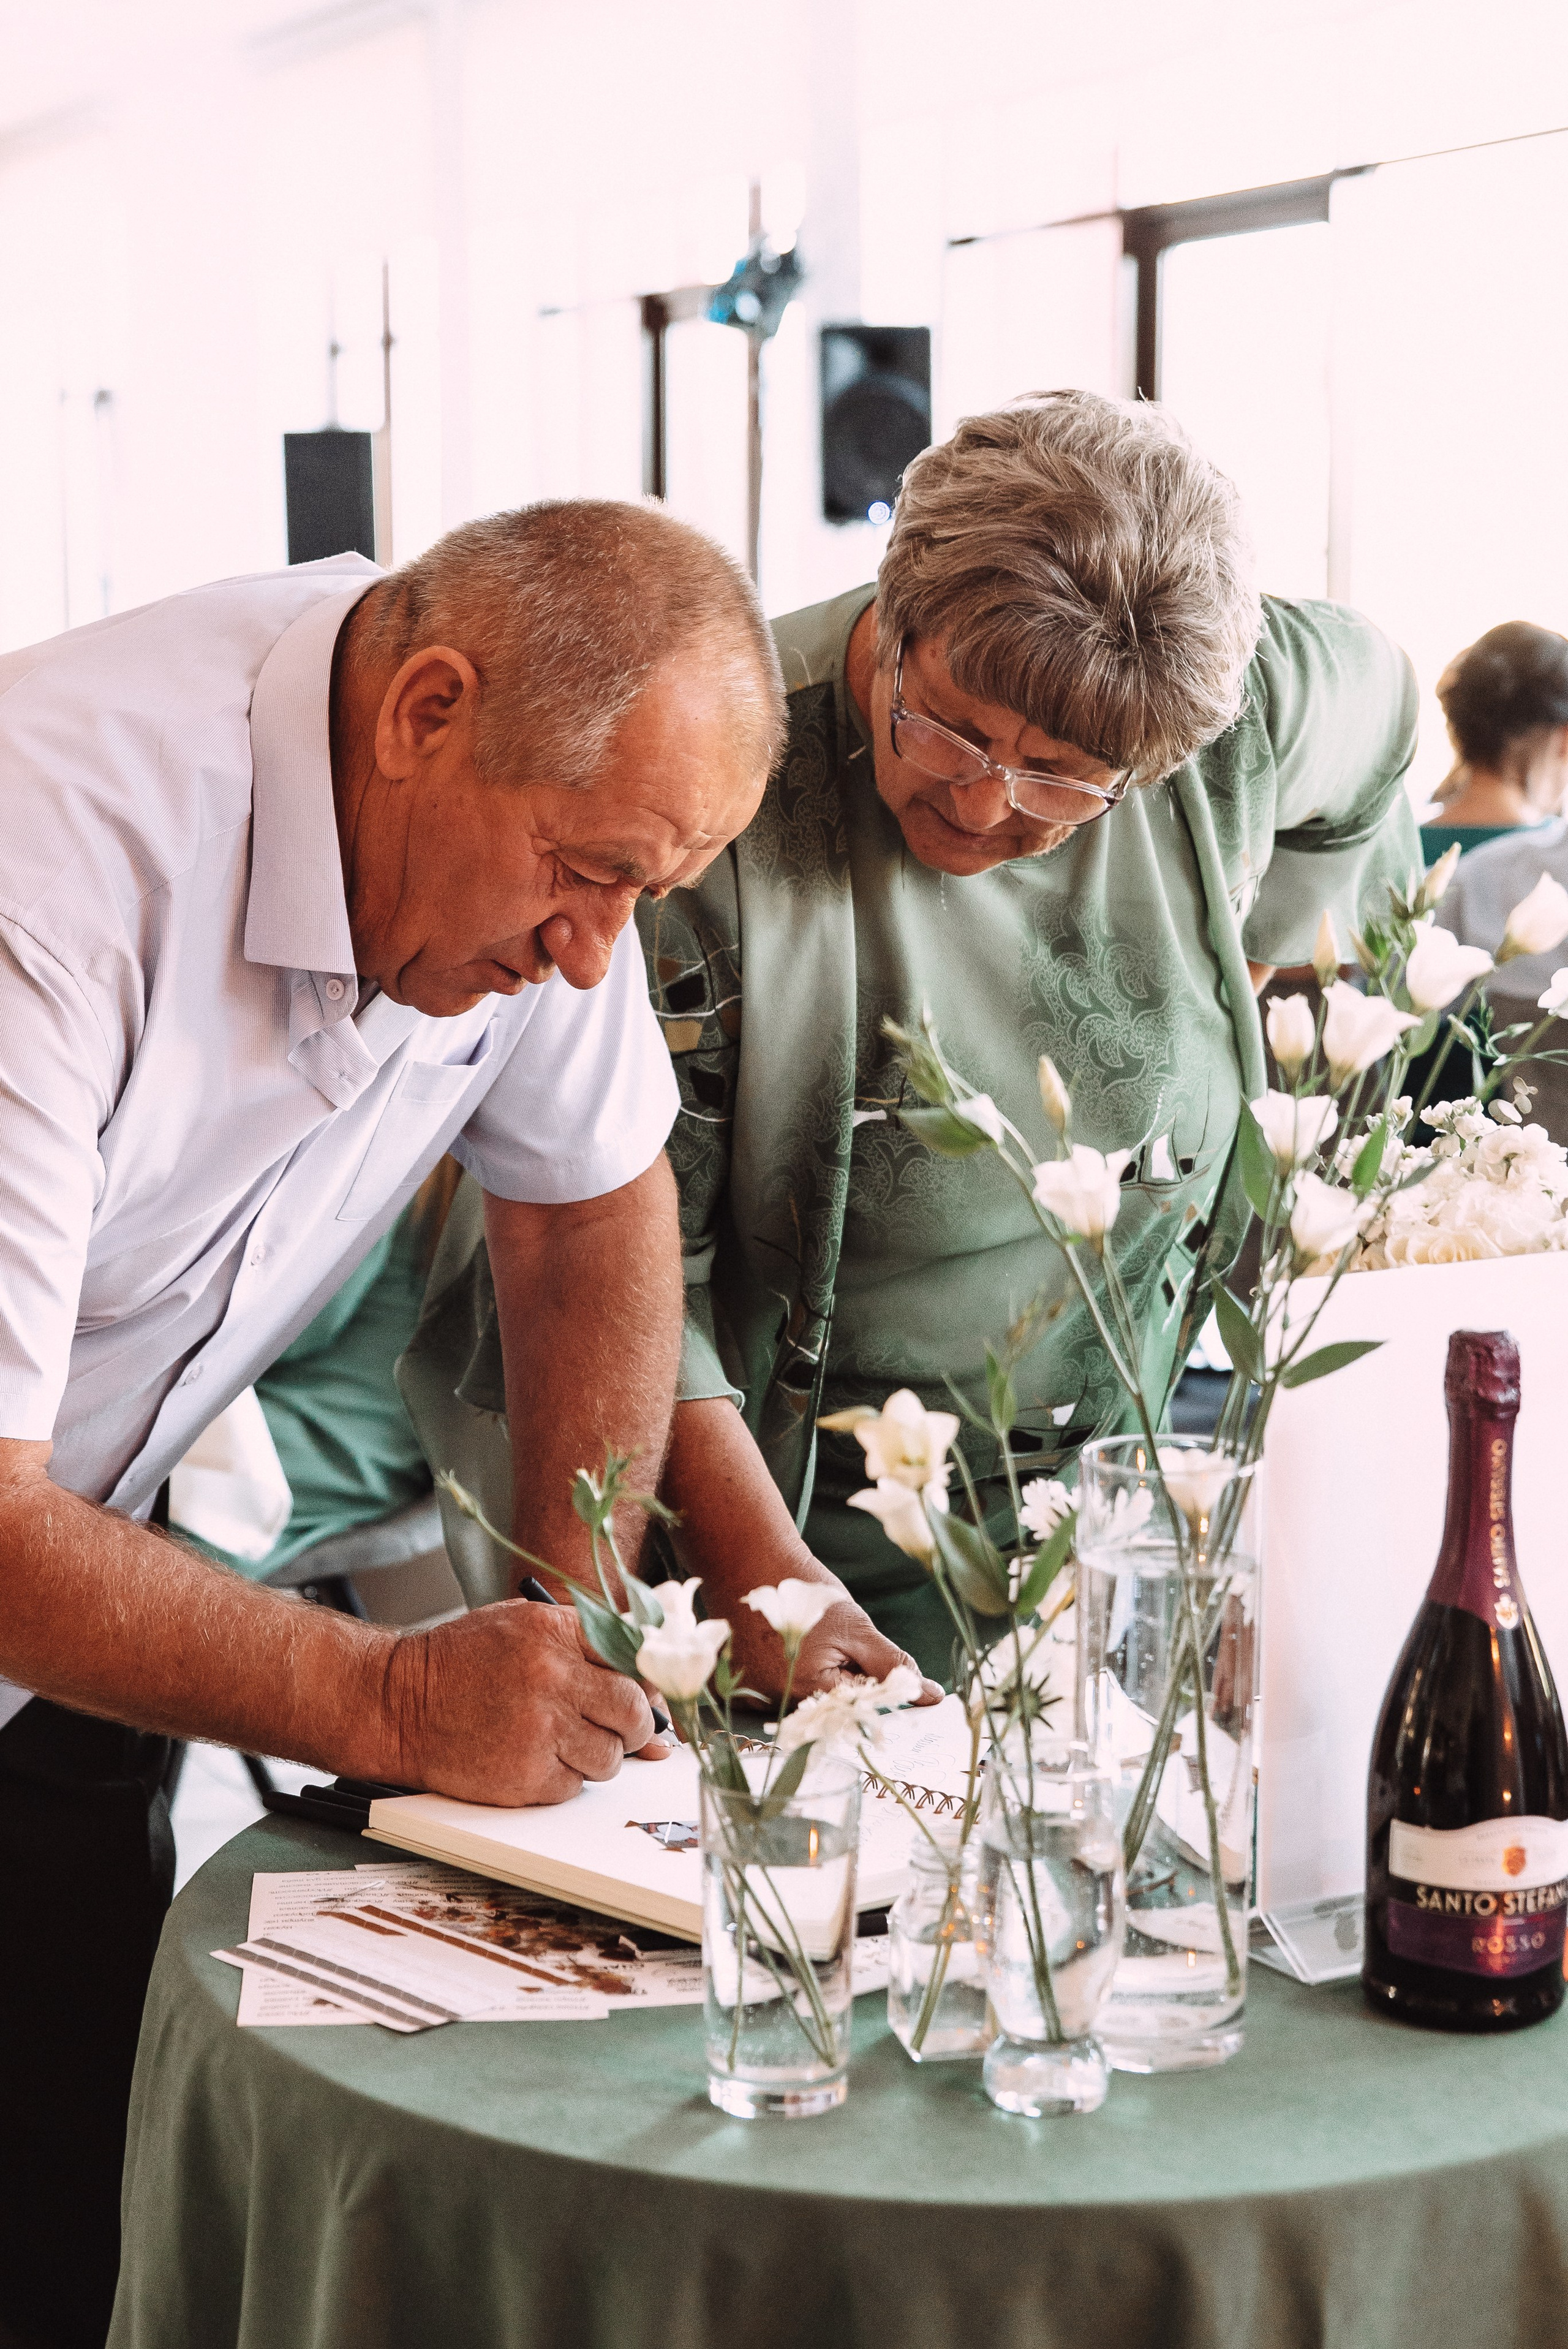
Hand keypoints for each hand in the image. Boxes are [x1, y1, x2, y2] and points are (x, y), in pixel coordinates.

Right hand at [386, 1599, 664, 1805]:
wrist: (399, 1703)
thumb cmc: (460, 1663)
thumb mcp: (521, 1625)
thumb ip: (581, 1643)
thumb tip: (646, 1684)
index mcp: (554, 1631)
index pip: (633, 1652)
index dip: (644, 1676)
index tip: (644, 1689)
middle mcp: (553, 1677)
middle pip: (633, 1709)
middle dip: (633, 1724)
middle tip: (618, 1727)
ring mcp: (540, 1729)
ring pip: (610, 1757)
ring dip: (596, 1755)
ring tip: (562, 1741)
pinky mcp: (526, 1774)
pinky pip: (575, 1786)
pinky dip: (563, 1779)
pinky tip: (535, 1758)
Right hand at [723, 1575, 941, 1707]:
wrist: (749, 1558)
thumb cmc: (806, 1590)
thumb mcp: (856, 1626)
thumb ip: (892, 1664)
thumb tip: (929, 1694)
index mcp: (808, 1688)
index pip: (860, 1708)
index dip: (880, 1690)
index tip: (887, 1671)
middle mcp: (776, 1702)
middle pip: (831, 1709)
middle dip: (847, 1682)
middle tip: (838, 1646)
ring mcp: (752, 1696)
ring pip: (805, 1700)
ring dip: (820, 1678)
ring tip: (812, 1642)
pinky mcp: (739, 1687)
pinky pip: (778, 1692)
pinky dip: (791, 1673)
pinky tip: (790, 1647)